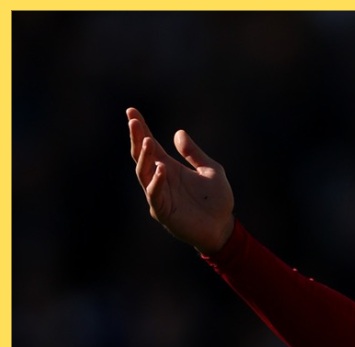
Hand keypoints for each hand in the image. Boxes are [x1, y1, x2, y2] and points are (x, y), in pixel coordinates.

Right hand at [127, 107, 234, 253]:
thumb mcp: (210, 170)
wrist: (223, 227)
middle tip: (133, 120)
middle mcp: (160, 179)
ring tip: (147, 141)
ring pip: (143, 173)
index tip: (131, 110)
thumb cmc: (217, 200)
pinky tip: (160, 169)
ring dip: (144, 157)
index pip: (150, 145)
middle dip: (136, 138)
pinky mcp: (163, 211)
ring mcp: (159, 195)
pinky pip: (154, 195)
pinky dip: (156, 182)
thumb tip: (178, 133)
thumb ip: (194, 153)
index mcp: (169, 167)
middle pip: (142, 155)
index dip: (141, 128)